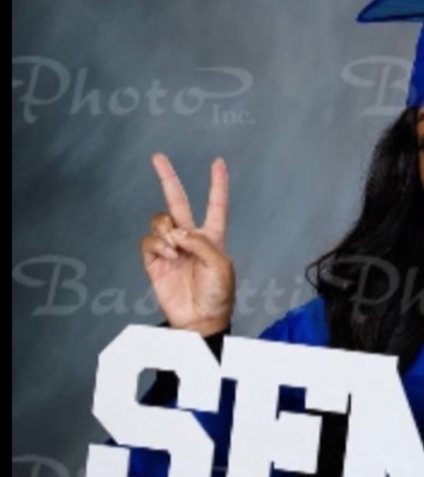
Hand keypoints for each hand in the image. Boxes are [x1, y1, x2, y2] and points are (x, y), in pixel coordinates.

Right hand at [141, 153, 234, 334]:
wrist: (199, 319)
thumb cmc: (218, 295)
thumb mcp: (220, 265)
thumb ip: (200, 242)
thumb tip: (176, 232)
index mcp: (212, 237)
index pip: (216, 205)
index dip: (217, 184)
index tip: (218, 162)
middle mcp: (191, 238)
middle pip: (177, 201)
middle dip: (167, 178)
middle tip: (158, 157)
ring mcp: (171, 248)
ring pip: (160, 221)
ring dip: (166, 229)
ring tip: (176, 248)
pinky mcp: (155, 261)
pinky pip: (149, 240)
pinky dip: (157, 244)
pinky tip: (168, 256)